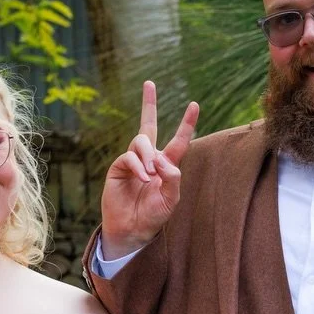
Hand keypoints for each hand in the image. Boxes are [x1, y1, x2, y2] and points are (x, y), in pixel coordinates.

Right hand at [100, 80, 199, 257]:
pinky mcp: (118, 168)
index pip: (178, 140)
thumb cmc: (154, 215)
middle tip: (149, 83)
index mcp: (166, 165)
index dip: (186, 123)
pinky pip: (129, 156)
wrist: (133, 229)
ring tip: (151, 174)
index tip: (195, 104)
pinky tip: (143, 177)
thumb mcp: (171, 199)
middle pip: (148, 124)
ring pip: (141, 141)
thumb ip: (172, 178)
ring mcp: (132, 161)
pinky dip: (138, 165)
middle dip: (149, 103)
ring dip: (148, 155)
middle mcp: (149, 159)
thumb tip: (162, 159)